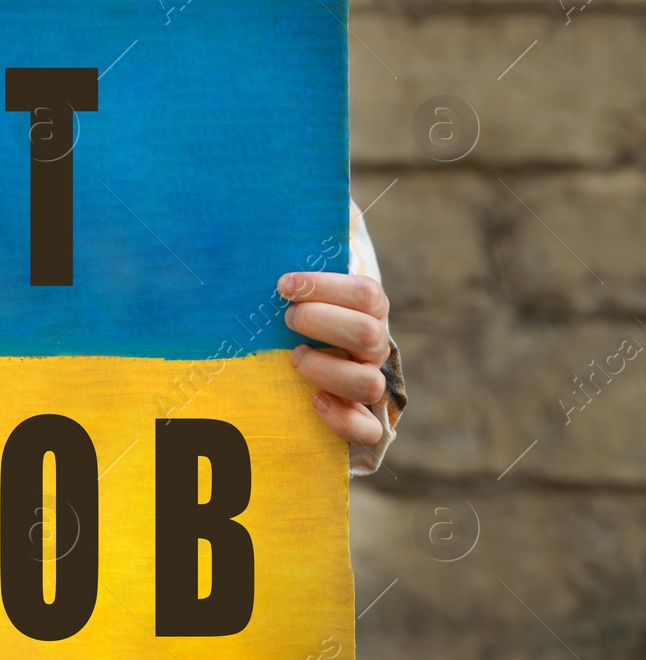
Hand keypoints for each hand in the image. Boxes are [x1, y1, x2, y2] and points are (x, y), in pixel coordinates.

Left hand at [278, 271, 391, 446]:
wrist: (318, 366)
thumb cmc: (304, 320)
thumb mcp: (305, 293)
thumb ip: (302, 273)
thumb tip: (288, 230)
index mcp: (370, 312)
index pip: (365, 293)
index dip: (325, 286)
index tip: (284, 285)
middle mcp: (375, 348)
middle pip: (367, 334)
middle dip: (320, 323)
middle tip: (287, 319)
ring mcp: (370, 384)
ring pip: (367, 384)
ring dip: (325, 369)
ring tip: (294, 358)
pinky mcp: (363, 420)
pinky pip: (367, 429)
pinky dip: (341, 419)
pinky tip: (313, 401)